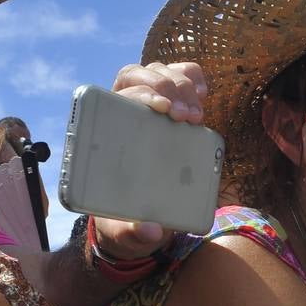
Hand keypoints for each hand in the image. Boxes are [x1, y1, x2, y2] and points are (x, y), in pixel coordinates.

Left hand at [96, 61, 211, 256]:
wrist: (137, 216)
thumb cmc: (123, 219)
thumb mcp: (123, 232)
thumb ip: (132, 234)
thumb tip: (152, 230)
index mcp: (102, 134)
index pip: (116, 95)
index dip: (140, 92)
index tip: (161, 108)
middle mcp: (121, 111)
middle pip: (138, 75)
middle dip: (166, 86)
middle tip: (187, 116)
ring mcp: (146, 104)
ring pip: (159, 71)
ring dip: (181, 82)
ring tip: (197, 114)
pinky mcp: (170, 105)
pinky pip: (179, 77)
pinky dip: (192, 77)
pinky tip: (202, 92)